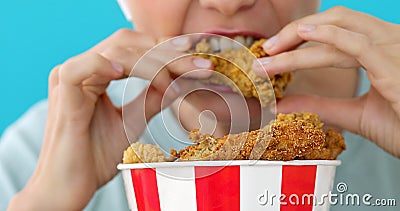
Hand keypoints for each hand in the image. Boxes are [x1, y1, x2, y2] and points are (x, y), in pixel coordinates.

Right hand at [8, 29, 211, 209]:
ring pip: (116, 53)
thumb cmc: (96, 157)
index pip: (136, 49)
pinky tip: (127, 73)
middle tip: (200, 67)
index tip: (198, 62)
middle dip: (168, 54)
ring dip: (153, 65)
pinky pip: (81, 68)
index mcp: (96, 73)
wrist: (70, 187)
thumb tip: (176, 83)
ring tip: (175, 84)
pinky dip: (106, 65)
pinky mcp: (62, 94)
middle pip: (130, 44)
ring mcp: (70, 78)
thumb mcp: (131, 121)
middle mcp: (83, 69)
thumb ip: (150, 98)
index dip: (168, 51)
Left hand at [253, 6, 399, 156]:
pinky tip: (303, 35)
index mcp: (380, 49)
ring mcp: (393, 50)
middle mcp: (388, 42)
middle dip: (294, 34)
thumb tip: (283, 105)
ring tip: (269, 55)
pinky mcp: (394, 66)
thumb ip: (321, 107)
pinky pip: (359, 44)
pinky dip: (329, 36)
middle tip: (265, 51)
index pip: (336, 32)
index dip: (302, 39)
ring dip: (298, 43)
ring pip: (339, 32)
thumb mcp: (355, 114)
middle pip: (335, 21)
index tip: (273, 54)